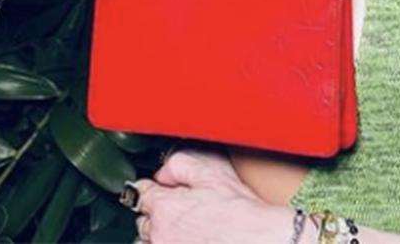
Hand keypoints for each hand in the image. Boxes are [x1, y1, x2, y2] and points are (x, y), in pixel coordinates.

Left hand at [127, 149, 292, 243]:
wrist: (257, 239)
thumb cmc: (238, 211)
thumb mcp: (210, 173)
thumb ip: (179, 164)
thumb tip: (163, 172)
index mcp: (164, 207)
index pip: (142, 192)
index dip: (152, 187)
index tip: (158, 189)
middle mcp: (160, 235)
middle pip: (144, 220)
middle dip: (157, 212)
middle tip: (177, 208)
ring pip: (151, 241)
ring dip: (160, 233)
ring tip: (182, 228)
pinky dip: (169, 242)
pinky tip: (187, 237)